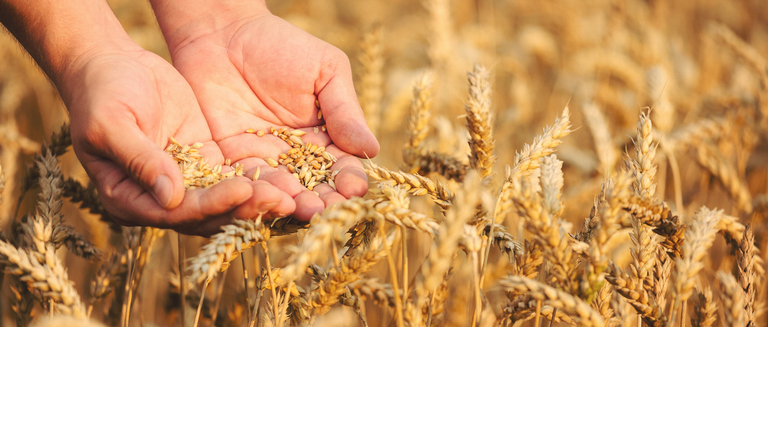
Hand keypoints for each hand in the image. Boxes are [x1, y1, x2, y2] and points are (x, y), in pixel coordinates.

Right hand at [60, 43, 295, 234]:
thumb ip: (141, 160)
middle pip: (207, 214)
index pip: (175, 212)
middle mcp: (159, 200)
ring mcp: (185, 182)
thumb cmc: (100, 93)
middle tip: (282, 202)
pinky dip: (259, 178)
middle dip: (245, 209)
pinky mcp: (205, 163)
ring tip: (292, 196)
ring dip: (258, 199)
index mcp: (128, 200)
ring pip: (226, 200)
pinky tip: (288, 178)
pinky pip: (235, 176)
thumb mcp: (112, 124)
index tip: (242, 190)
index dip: (210, 204)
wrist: (111, 63)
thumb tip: (170, 198)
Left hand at [162, 8, 379, 219]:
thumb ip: (345, 110)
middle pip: (313, 187)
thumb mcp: (325, 71)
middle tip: (327, 212)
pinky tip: (264, 200)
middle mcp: (295, 156)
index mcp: (324, 137)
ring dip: (291, 202)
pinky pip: (242, 181)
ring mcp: (262, 160)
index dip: (348, 180)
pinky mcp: (228, 159)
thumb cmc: (282, 45)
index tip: (354, 190)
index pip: (341, 166)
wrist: (223, 32)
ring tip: (301, 211)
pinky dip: (253, 193)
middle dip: (322, 201)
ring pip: (280, 189)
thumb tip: (371, 150)